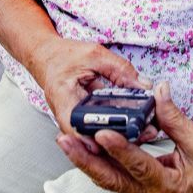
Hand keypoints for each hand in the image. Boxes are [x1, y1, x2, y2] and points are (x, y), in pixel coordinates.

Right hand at [29, 37, 155, 151]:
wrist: (47, 57)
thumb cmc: (64, 55)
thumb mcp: (95, 55)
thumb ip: (121, 70)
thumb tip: (144, 85)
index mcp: (62, 97)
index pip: (75, 125)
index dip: (95, 136)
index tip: (115, 137)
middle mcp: (66, 114)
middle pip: (91, 136)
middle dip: (117, 138)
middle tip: (142, 133)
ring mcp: (74, 121)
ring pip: (97, 137)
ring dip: (119, 136)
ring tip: (144, 131)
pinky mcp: (83, 122)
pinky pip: (99, 130)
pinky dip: (117, 129)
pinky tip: (135, 127)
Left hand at [56, 82, 192, 192]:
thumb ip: (174, 117)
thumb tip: (158, 90)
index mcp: (170, 186)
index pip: (140, 166)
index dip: (121, 149)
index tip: (103, 132)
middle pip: (111, 179)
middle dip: (86, 160)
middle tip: (65, 140)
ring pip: (107, 178)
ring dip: (86, 160)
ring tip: (66, 141)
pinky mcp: (138, 186)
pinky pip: (113, 175)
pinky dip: (97, 160)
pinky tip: (83, 146)